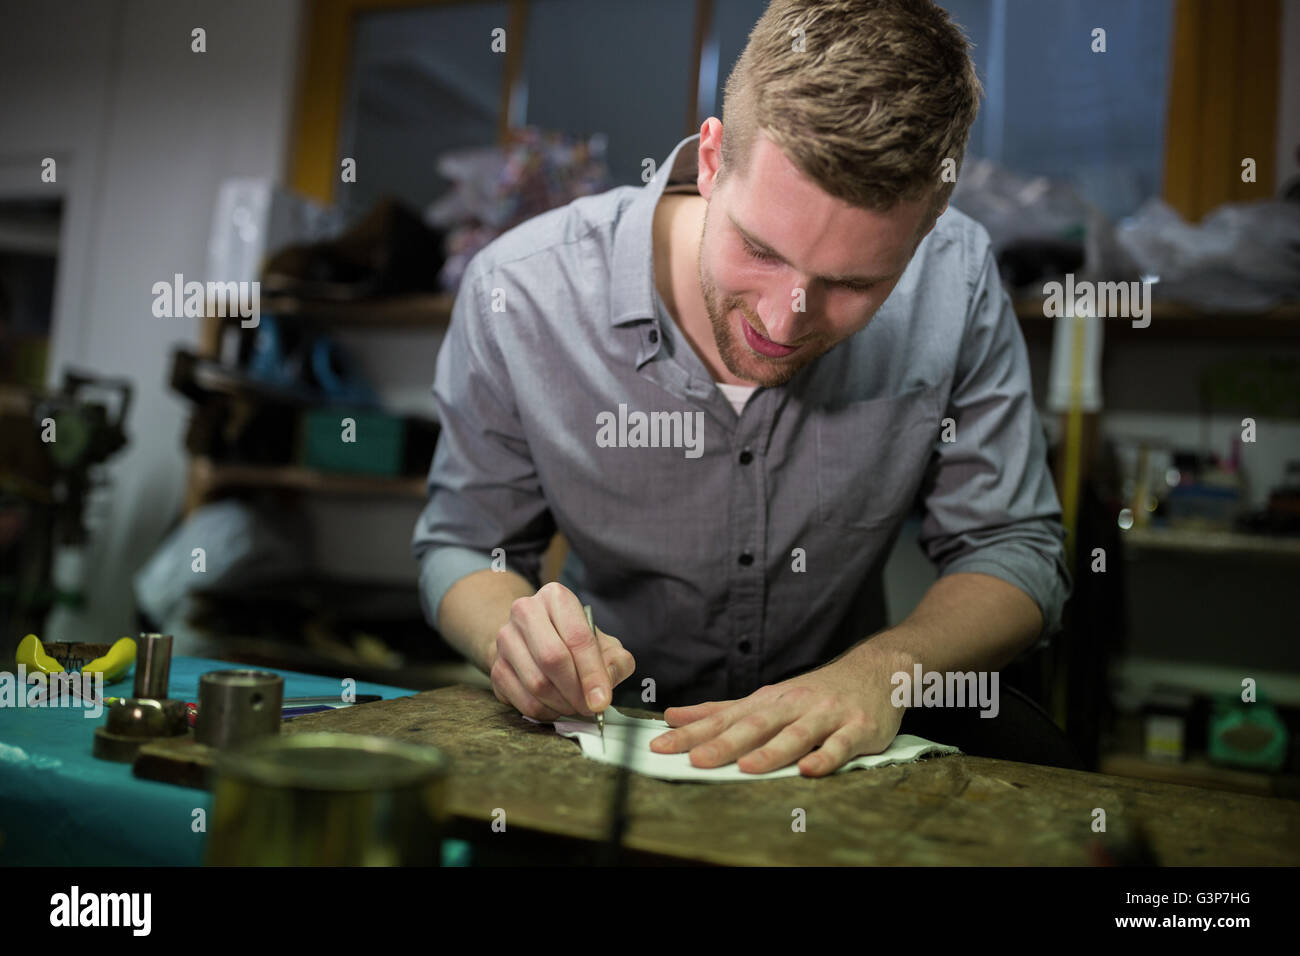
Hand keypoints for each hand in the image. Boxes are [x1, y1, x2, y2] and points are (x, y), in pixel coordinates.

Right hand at [488, 582, 635, 720]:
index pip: (578, 638)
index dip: (592, 674)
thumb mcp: (603, 643)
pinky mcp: (496, 667)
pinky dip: (545, 712)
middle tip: (590, 708)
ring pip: (536, 683)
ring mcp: (506, 639)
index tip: (602, 701)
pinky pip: (523, 700)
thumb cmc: (573, 641)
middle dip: (576, 691)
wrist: (533, 639)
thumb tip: (605, 686)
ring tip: (575, 706)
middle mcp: (525, 611)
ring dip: (562, 704)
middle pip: (552, 659)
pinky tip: (556, 706)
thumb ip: (616, 661)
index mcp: (556, 597)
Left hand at [648, 652, 905, 775]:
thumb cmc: (814, 692)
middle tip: (694, 759)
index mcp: (766, 702)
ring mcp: (825, 716)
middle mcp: (792, 706)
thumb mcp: (766, 697)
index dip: (691, 733)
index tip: (660, 746)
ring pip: (795, 735)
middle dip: (723, 743)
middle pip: (753, 726)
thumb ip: (721, 710)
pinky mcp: (856, 728)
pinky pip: (840, 745)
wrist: (876, 669)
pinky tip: (810, 770)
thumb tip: (673, 717)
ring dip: (771, 751)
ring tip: (747, 767)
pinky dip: (826, 758)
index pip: (722, 719)